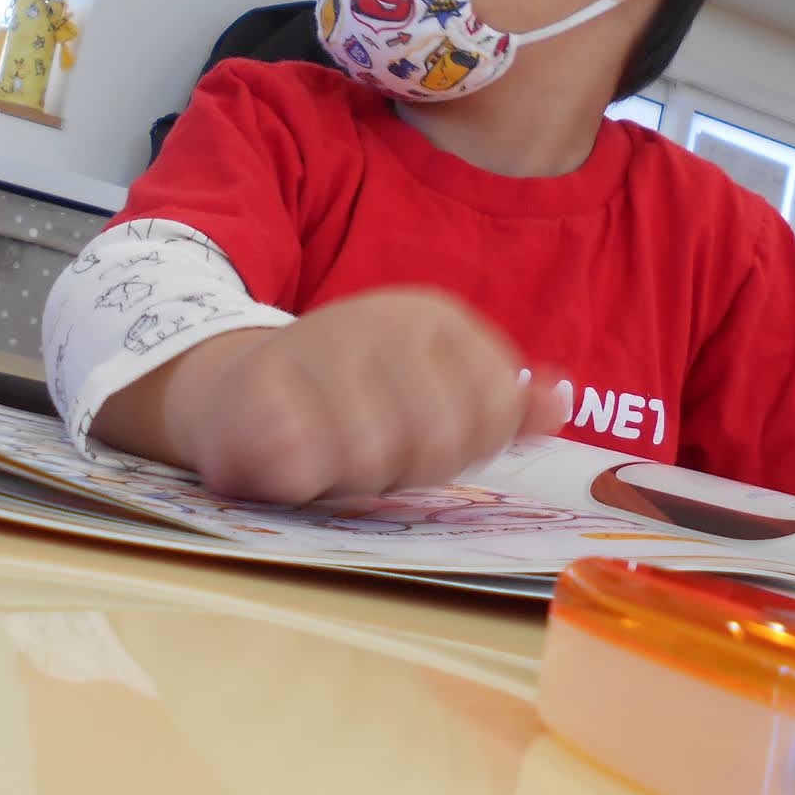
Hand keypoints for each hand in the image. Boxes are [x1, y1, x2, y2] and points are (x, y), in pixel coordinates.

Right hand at [106, 287, 565, 503]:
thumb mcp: (435, 392)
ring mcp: (317, 345)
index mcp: (435, 317)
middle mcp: (379, 317)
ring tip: (332, 456)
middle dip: (406, 469)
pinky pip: (302, 461)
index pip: (492, 412)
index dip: (463, 450)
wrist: (236, 389)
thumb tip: (559, 403)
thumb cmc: (352, 402)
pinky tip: (290, 461)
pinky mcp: (257, 387)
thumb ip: (500, 406)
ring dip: (351, 477)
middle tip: (373, 457)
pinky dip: (299, 476)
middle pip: (437, 440)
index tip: (425, 442)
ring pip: (371, 454)